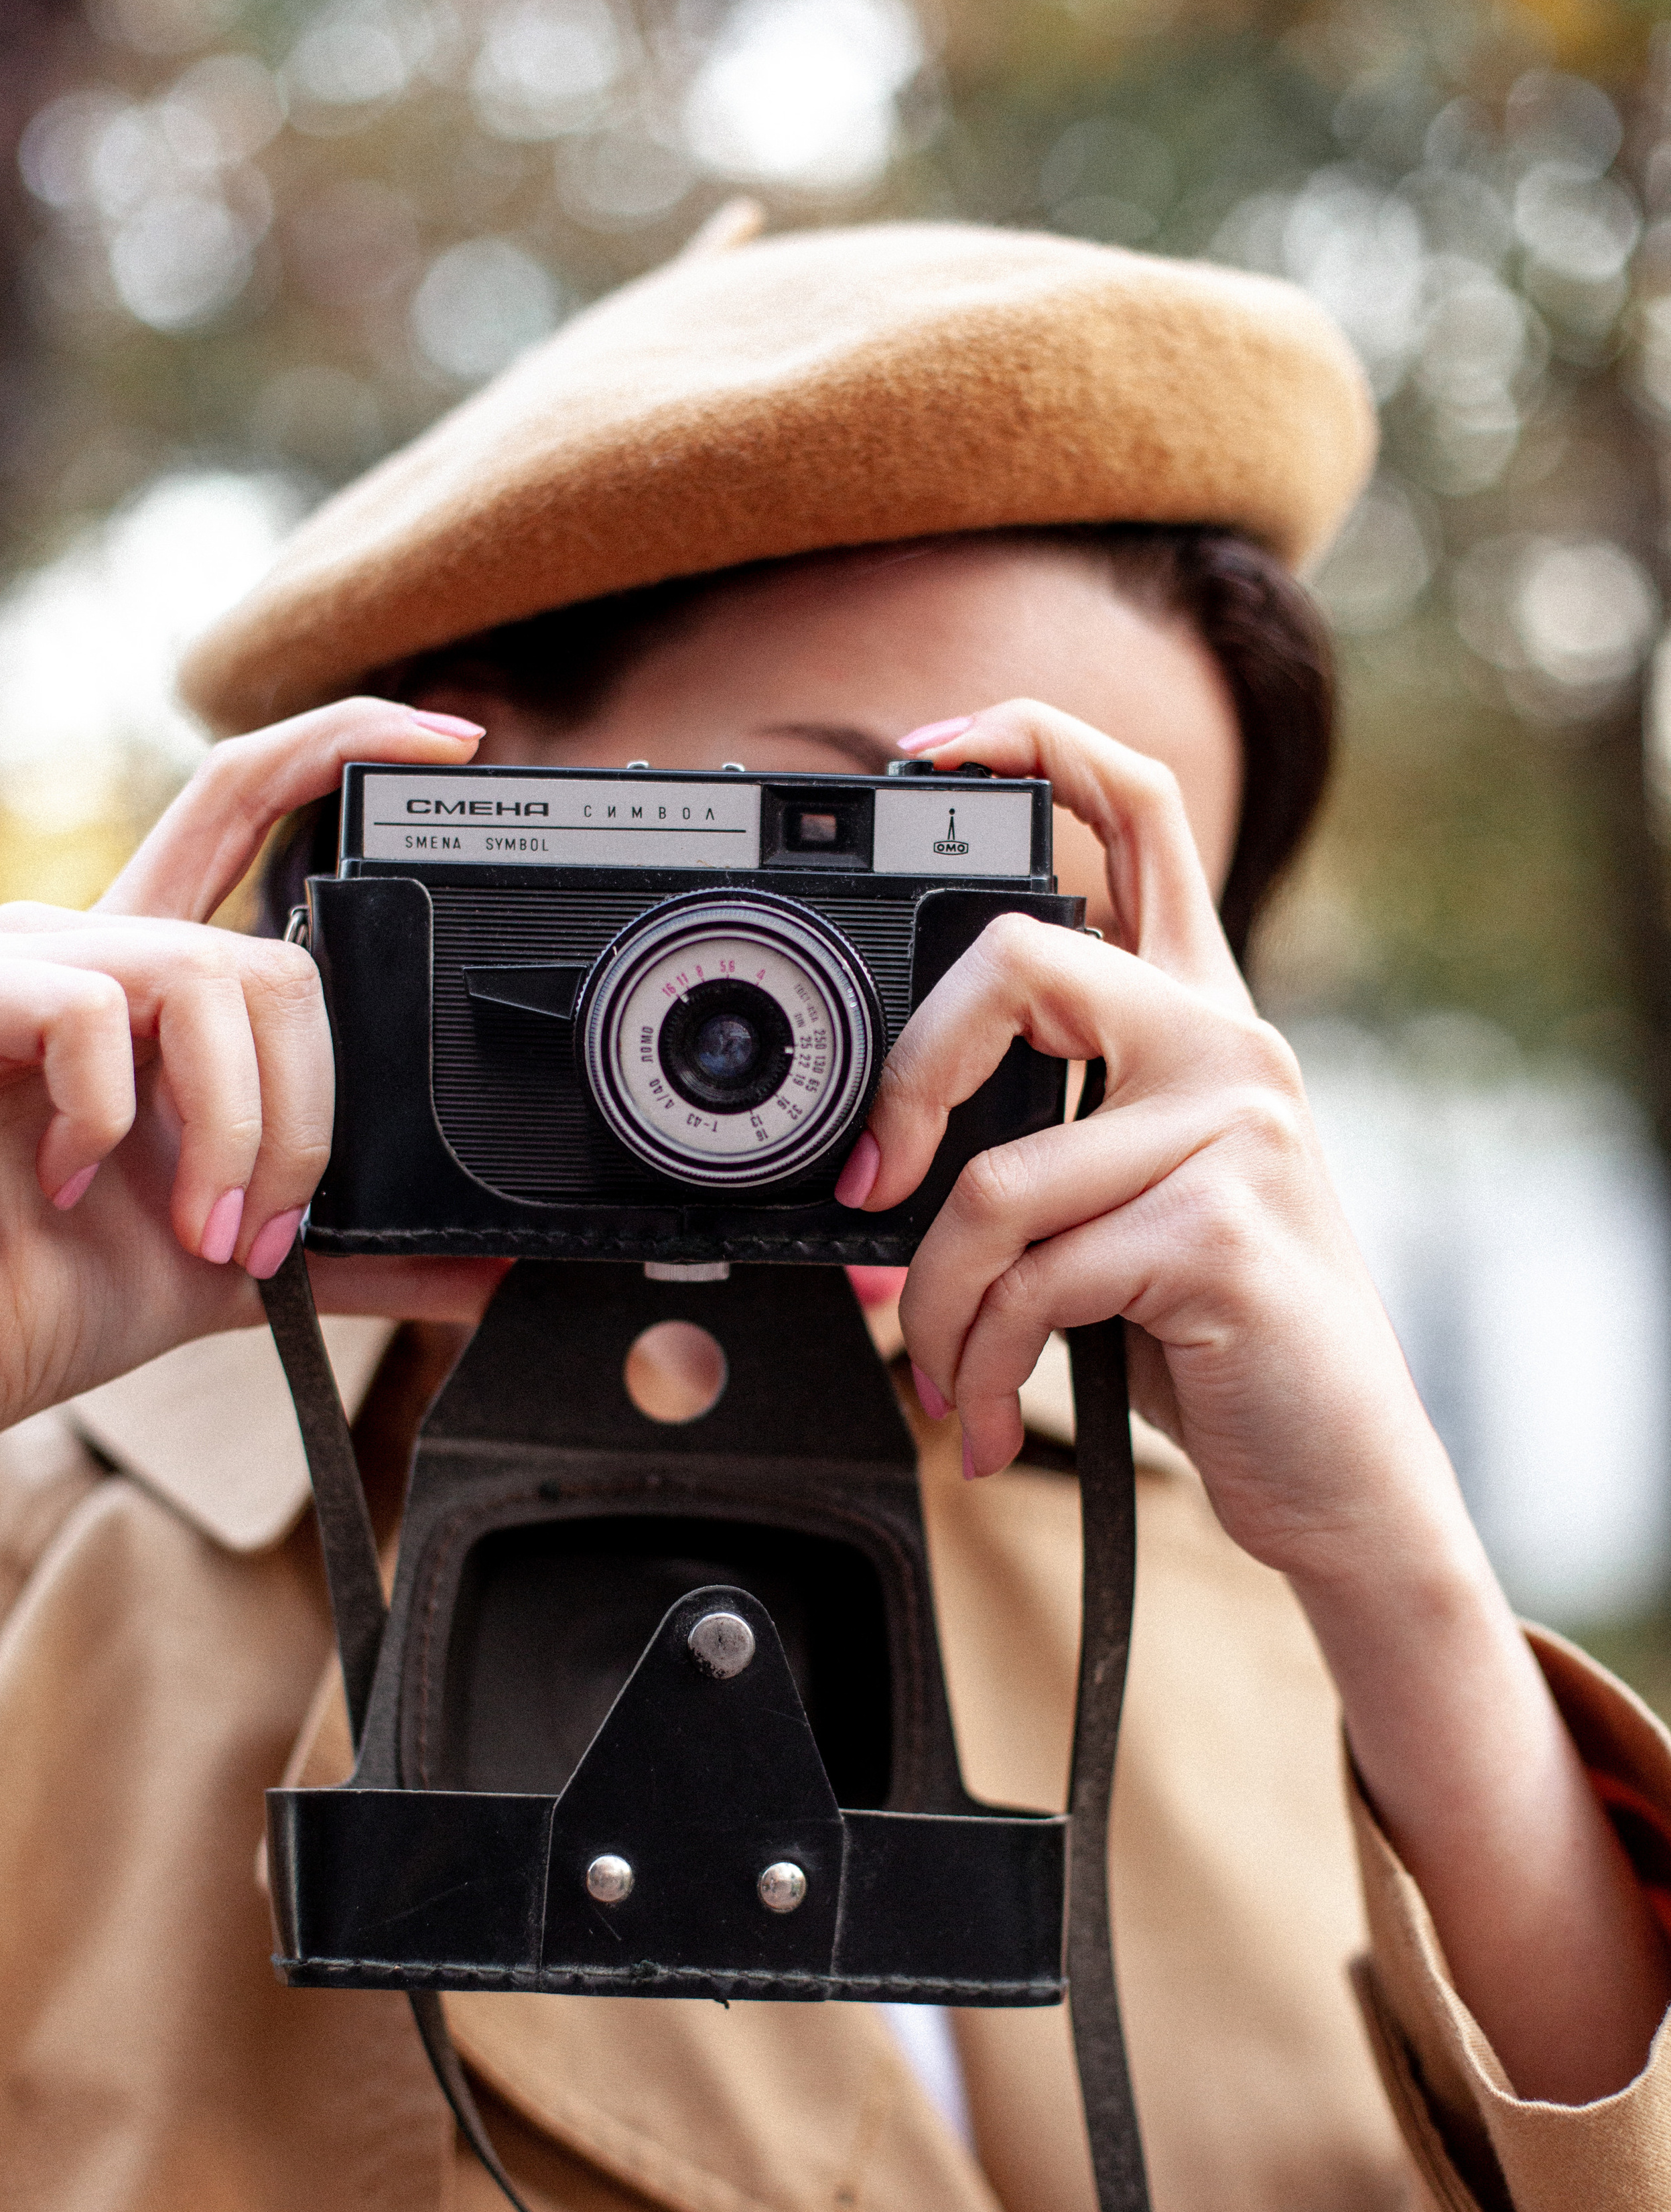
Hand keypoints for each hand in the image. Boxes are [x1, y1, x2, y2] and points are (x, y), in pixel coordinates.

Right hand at [0, 699, 497, 1452]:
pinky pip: (92, 1008)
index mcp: (153, 991)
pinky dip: (113, 1116)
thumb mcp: (230, 1270)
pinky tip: (75, 1182)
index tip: (451, 744)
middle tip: (273, 1223)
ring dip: (237, 1128)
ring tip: (201, 1228)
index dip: (341, 749)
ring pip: (208, 977)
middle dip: (307, 1109)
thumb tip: (483, 1265)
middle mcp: (89, 951)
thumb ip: (351, 1254)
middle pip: (271, 953)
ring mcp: (20, 967)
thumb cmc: (42, 1293)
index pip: (249, 813)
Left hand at [842, 697, 1431, 1596]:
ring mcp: (1234, 1131)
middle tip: (872, 1190)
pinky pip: (1031, 1281)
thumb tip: (881, 1163)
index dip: (1029, 741)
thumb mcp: (1132, 1200)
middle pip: (1018, 957)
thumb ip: (1045, 1134)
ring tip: (943, 1371)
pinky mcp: (1218, 1229)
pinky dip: (980, 1362)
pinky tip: (991, 1413)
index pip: (1140, 807)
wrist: (1339, 1469)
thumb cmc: (1218, 1331)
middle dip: (908, 1082)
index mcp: (1202, 1012)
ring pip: (995, 1181)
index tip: (926, 750)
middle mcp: (1228, 1043)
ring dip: (932, 1304)